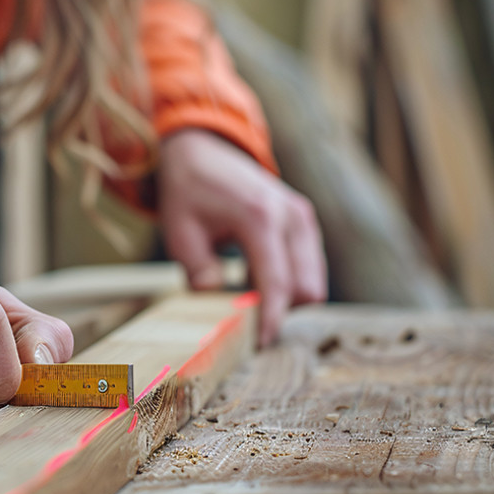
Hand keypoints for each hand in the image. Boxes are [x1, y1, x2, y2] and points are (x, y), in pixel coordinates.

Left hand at [157, 129, 325, 344]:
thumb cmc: (189, 191)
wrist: (204, 149)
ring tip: (244, 298)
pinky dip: (287, 281)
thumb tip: (220, 309)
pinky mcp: (304, 221)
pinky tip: (252, 280)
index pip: (278, 283)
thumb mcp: (181, 234)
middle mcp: (291, 216)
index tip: (259, 344)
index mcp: (260, 217)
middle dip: (280, 311)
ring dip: (285, 298)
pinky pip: (307, 266)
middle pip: (306, 288)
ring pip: (312, 280)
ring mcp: (303, 217)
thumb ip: (199, 273)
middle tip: (243, 323)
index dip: (272, 319)